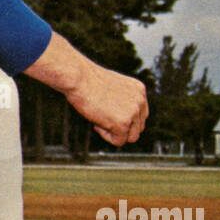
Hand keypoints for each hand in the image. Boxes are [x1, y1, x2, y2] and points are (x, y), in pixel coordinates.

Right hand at [25, 33, 148, 146]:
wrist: (79, 78)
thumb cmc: (88, 80)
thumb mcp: (112, 86)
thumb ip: (122, 99)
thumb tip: (120, 115)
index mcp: (139, 90)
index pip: (141, 115)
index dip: (124, 119)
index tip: (109, 114)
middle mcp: (140, 101)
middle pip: (138, 128)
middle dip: (121, 128)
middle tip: (103, 117)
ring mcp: (133, 112)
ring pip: (131, 137)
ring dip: (115, 133)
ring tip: (100, 120)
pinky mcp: (123, 123)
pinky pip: (118, 141)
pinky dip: (106, 136)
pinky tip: (97, 122)